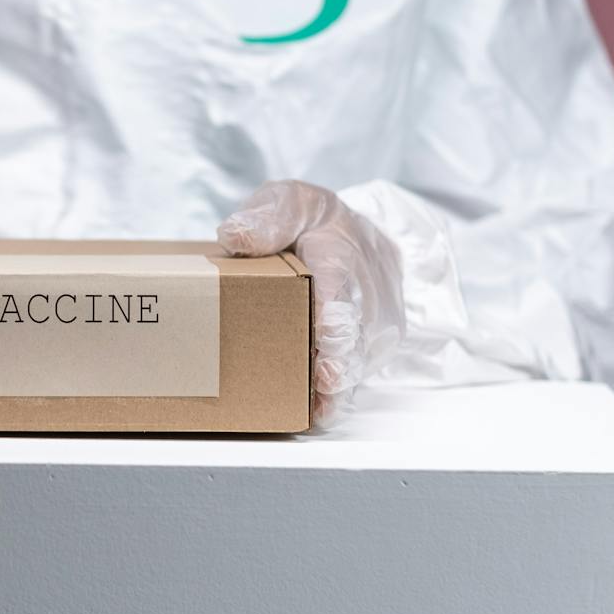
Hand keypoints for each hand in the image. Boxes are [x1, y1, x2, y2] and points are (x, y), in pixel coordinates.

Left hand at [217, 179, 406, 427]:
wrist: (356, 239)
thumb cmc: (315, 223)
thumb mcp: (292, 202)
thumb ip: (269, 216)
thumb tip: (236, 236)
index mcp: (346, 248)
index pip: (343, 281)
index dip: (335, 312)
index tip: (324, 336)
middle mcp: (371, 289)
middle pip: (358, 328)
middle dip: (341, 356)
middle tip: (322, 382)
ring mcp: (378, 321)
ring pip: (363, 356)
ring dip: (341, 381)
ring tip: (319, 406)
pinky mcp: (375, 345)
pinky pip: (361, 370)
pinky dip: (340, 390)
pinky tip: (318, 411)